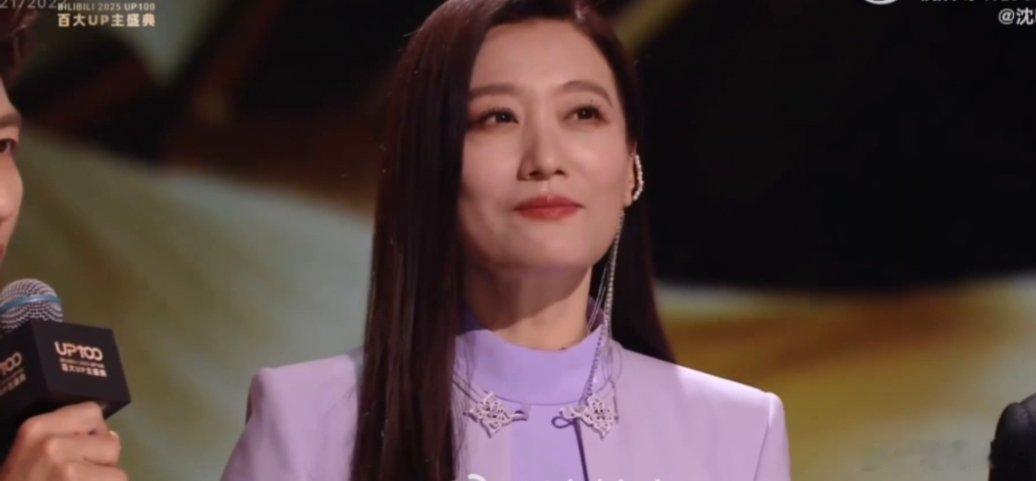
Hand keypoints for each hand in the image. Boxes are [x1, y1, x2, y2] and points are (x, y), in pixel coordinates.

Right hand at [0, 401, 126, 480]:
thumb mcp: (32, 454)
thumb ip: (68, 439)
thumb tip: (112, 435)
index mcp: (36, 428)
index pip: (92, 412)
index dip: (94, 433)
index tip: (80, 452)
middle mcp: (50, 443)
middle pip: (111, 442)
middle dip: (102, 464)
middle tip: (74, 479)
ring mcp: (65, 469)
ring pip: (117, 472)